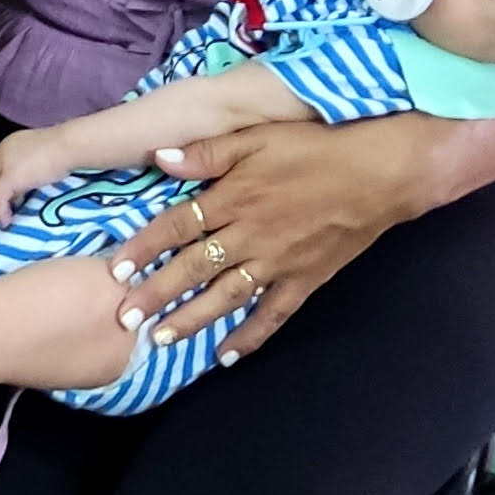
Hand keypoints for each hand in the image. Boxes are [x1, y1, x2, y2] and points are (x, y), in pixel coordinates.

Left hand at [0, 127, 75, 224]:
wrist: (69, 146)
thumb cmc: (66, 148)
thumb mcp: (44, 154)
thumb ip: (34, 165)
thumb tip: (36, 180)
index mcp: (10, 143)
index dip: (1, 183)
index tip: (10, 198)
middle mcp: (2, 151)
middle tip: (6, 211)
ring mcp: (3, 165)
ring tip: (5, 218)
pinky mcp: (8, 178)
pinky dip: (1, 212)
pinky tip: (7, 221)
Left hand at [110, 116, 436, 357]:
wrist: (381, 172)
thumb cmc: (316, 147)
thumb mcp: (257, 137)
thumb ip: (207, 152)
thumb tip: (159, 158)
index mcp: (233, 199)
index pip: (175, 227)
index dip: (142, 248)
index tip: (114, 270)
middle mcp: (249, 236)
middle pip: (192, 269)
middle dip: (155, 295)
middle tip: (123, 319)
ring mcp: (277, 263)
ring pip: (225, 297)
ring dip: (191, 320)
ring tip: (160, 341)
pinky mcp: (305, 279)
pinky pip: (273, 314)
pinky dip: (249, 337)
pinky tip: (225, 356)